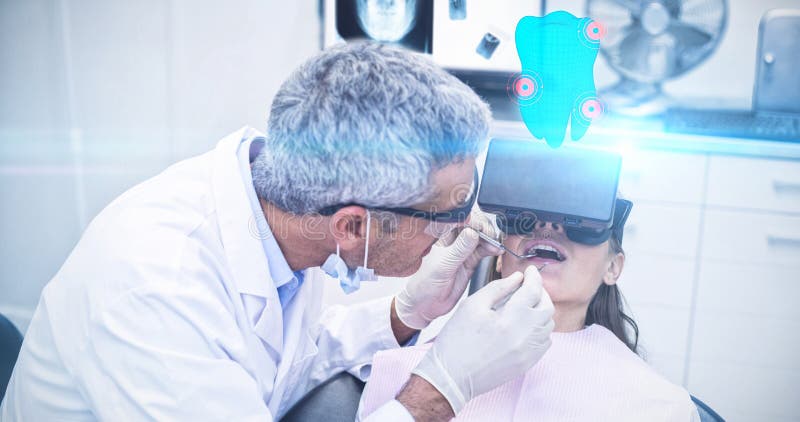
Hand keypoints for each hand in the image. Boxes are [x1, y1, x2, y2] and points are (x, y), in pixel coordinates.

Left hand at [394, 211, 500, 329]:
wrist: (424, 305)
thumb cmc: (424, 285)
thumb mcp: (442, 266)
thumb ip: (458, 250)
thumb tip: (473, 232)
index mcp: (440, 234)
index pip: (460, 217)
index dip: (474, 220)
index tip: (482, 230)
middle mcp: (452, 239)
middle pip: (473, 224)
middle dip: (485, 228)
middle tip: (491, 238)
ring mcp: (462, 249)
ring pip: (481, 236)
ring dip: (491, 238)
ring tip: (495, 246)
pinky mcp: (470, 260)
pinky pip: (484, 249)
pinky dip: (492, 248)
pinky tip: (496, 250)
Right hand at [411, 266, 554, 413]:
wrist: (452, 376)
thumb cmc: (456, 340)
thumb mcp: (471, 306)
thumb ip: (497, 288)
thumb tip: (517, 279)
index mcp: (510, 319)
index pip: (533, 291)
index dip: (534, 277)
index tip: (531, 271)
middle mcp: (524, 337)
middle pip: (546, 308)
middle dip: (540, 292)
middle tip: (528, 286)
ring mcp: (528, 353)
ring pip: (548, 325)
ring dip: (540, 311)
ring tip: (525, 305)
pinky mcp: (527, 364)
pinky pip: (544, 342)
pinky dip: (539, 329)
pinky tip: (524, 325)